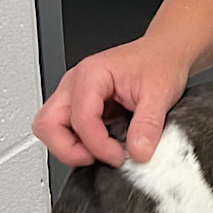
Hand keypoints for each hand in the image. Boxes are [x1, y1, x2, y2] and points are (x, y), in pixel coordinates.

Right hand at [32, 37, 189, 167]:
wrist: (164, 53)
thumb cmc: (158, 63)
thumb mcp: (160, 94)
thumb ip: (148, 126)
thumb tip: (138, 152)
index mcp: (91, 75)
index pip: (80, 118)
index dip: (97, 145)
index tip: (119, 157)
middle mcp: (76, 83)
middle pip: (47, 123)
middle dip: (68, 149)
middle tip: (98, 159)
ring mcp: (74, 94)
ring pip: (49, 127)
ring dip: (70, 147)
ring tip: (101, 154)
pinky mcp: (80, 105)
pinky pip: (65, 128)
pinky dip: (78, 143)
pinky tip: (103, 146)